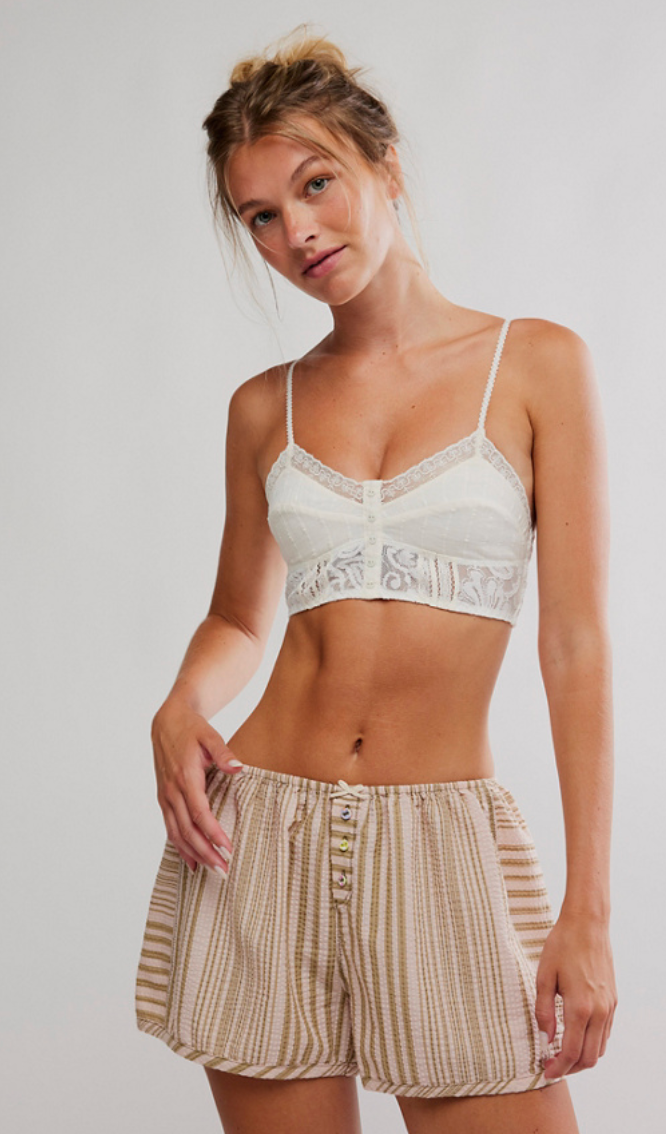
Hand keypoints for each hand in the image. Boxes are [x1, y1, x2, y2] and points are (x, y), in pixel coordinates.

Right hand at [151, 702, 243, 874]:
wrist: (167, 721)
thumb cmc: (191, 728)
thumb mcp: (210, 735)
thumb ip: (224, 753)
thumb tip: (239, 768)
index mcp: (185, 777)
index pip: (200, 813)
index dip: (213, 833)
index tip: (228, 848)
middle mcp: (172, 790)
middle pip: (187, 830)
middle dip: (205, 852)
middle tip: (223, 870)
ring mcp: (165, 796)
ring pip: (176, 833)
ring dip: (193, 853)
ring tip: (211, 870)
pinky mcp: (163, 798)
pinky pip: (169, 827)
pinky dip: (179, 846)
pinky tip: (191, 860)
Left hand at [535, 910, 617, 1081]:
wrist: (587, 924)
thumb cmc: (562, 945)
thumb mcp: (543, 976)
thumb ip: (543, 1011)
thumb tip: (545, 1038)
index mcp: (579, 1007)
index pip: (571, 1052)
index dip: (558, 1067)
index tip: (546, 1071)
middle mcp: (599, 1011)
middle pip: (588, 1057)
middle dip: (570, 1068)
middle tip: (552, 1065)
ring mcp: (608, 1006)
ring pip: (599, 1048)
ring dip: (582, 1057)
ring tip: (562, 1053)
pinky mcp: (612, 1000)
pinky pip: (605, 1032)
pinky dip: (592, 1042)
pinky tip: (576, 1035)